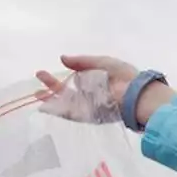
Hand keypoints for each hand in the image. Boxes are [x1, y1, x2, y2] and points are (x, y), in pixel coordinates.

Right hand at [35, 55, 173, 127]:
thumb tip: (62, 59)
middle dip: (52, 87)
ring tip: (38, 94)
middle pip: (68, 93)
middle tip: (39, 78)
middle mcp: (93, 96)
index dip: (59, 78)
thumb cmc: (127, 77)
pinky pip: (74, 115)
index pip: (74, 80)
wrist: (139, 96)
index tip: (42, 73)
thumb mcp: (104, 63)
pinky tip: (46, 108)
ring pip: (68, 104)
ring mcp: (92, 108)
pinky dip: (60, 112)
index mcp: (96, 83)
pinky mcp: (93, 117)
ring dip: (52, 100)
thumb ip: (83, 62)